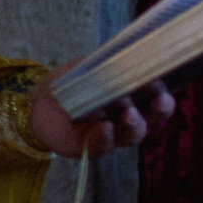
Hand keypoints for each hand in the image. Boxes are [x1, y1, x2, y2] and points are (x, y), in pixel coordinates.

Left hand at [29, 72, 178, 159]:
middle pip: (153, 115)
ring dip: (134, 123)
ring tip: (129, 114)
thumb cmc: (69, 84)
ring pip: (133, 133)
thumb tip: (122, 55)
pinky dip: (106, 136)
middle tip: (161, 100)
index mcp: (132, 94)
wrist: (39, 104)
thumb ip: (103, 66)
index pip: (155, 93)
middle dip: (161, 108)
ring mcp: (114, 133)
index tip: (162, 80)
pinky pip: (105, 145)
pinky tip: (104, 127)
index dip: (162, 88)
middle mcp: (129, 115)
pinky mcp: (95, 146)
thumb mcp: (84, 69)